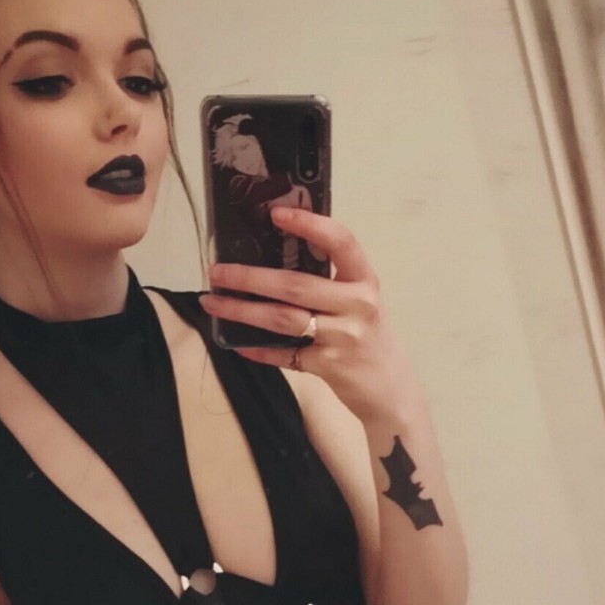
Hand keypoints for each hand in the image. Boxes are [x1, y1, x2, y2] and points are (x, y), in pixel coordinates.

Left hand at [197, 207, 414, 423]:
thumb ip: (331, 281)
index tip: (276, 214)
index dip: (310, 225)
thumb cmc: (369, 338)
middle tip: (217, 271)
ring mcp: (343, 337)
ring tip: (213, 302)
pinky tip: (238, 344)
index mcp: (364, 281)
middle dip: (250, 277)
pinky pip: (286, 355)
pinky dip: (260, 350)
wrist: (391, 390)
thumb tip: (275, 258)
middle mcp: (357, 305)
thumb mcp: (361, 302)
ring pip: (283, 318)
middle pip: (295, 285)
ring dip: (242, 309)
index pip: (341, 242)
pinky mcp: (329, 366)